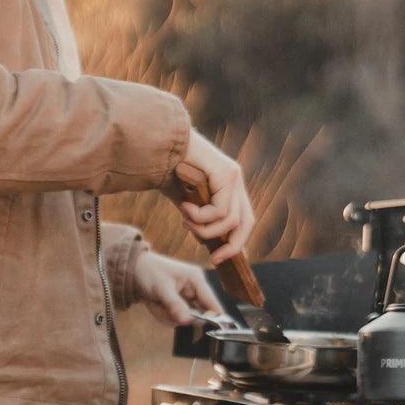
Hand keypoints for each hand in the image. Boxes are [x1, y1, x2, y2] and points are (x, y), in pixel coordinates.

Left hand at [132, 250, 222, 324]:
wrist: (132, 269)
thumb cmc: (149, 271)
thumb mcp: (162, 289)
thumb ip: (175, 305)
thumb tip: (188, 321)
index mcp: (196, 279)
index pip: (212, 303)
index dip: (214, 318)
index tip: (209, 329)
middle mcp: (194, 289)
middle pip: (198, 315)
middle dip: (180, 317)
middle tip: (165, 309)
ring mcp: (186, 297)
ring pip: (185, 318)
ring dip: (169, 316)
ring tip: (157, 304)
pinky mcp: (178, 303)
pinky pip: (175, 318)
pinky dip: (164, 315)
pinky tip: (156, 305)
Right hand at [177, 131, 255, 265]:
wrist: (158, 145)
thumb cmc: (166, 171)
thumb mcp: (185, 201)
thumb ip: (198, 217)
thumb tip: (207, 242)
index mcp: (228, 185)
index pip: (243, 219)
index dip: (237, 241)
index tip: (222, 257)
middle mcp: (235, 180)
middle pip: (246, 222)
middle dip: (233, 245)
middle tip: (216, 259)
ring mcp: (233, 175)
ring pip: (230, 220)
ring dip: (205, 228)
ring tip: (185, 221)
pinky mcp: (227, 173)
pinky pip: (221, 210)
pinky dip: (201, 217)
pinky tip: (185, 208)